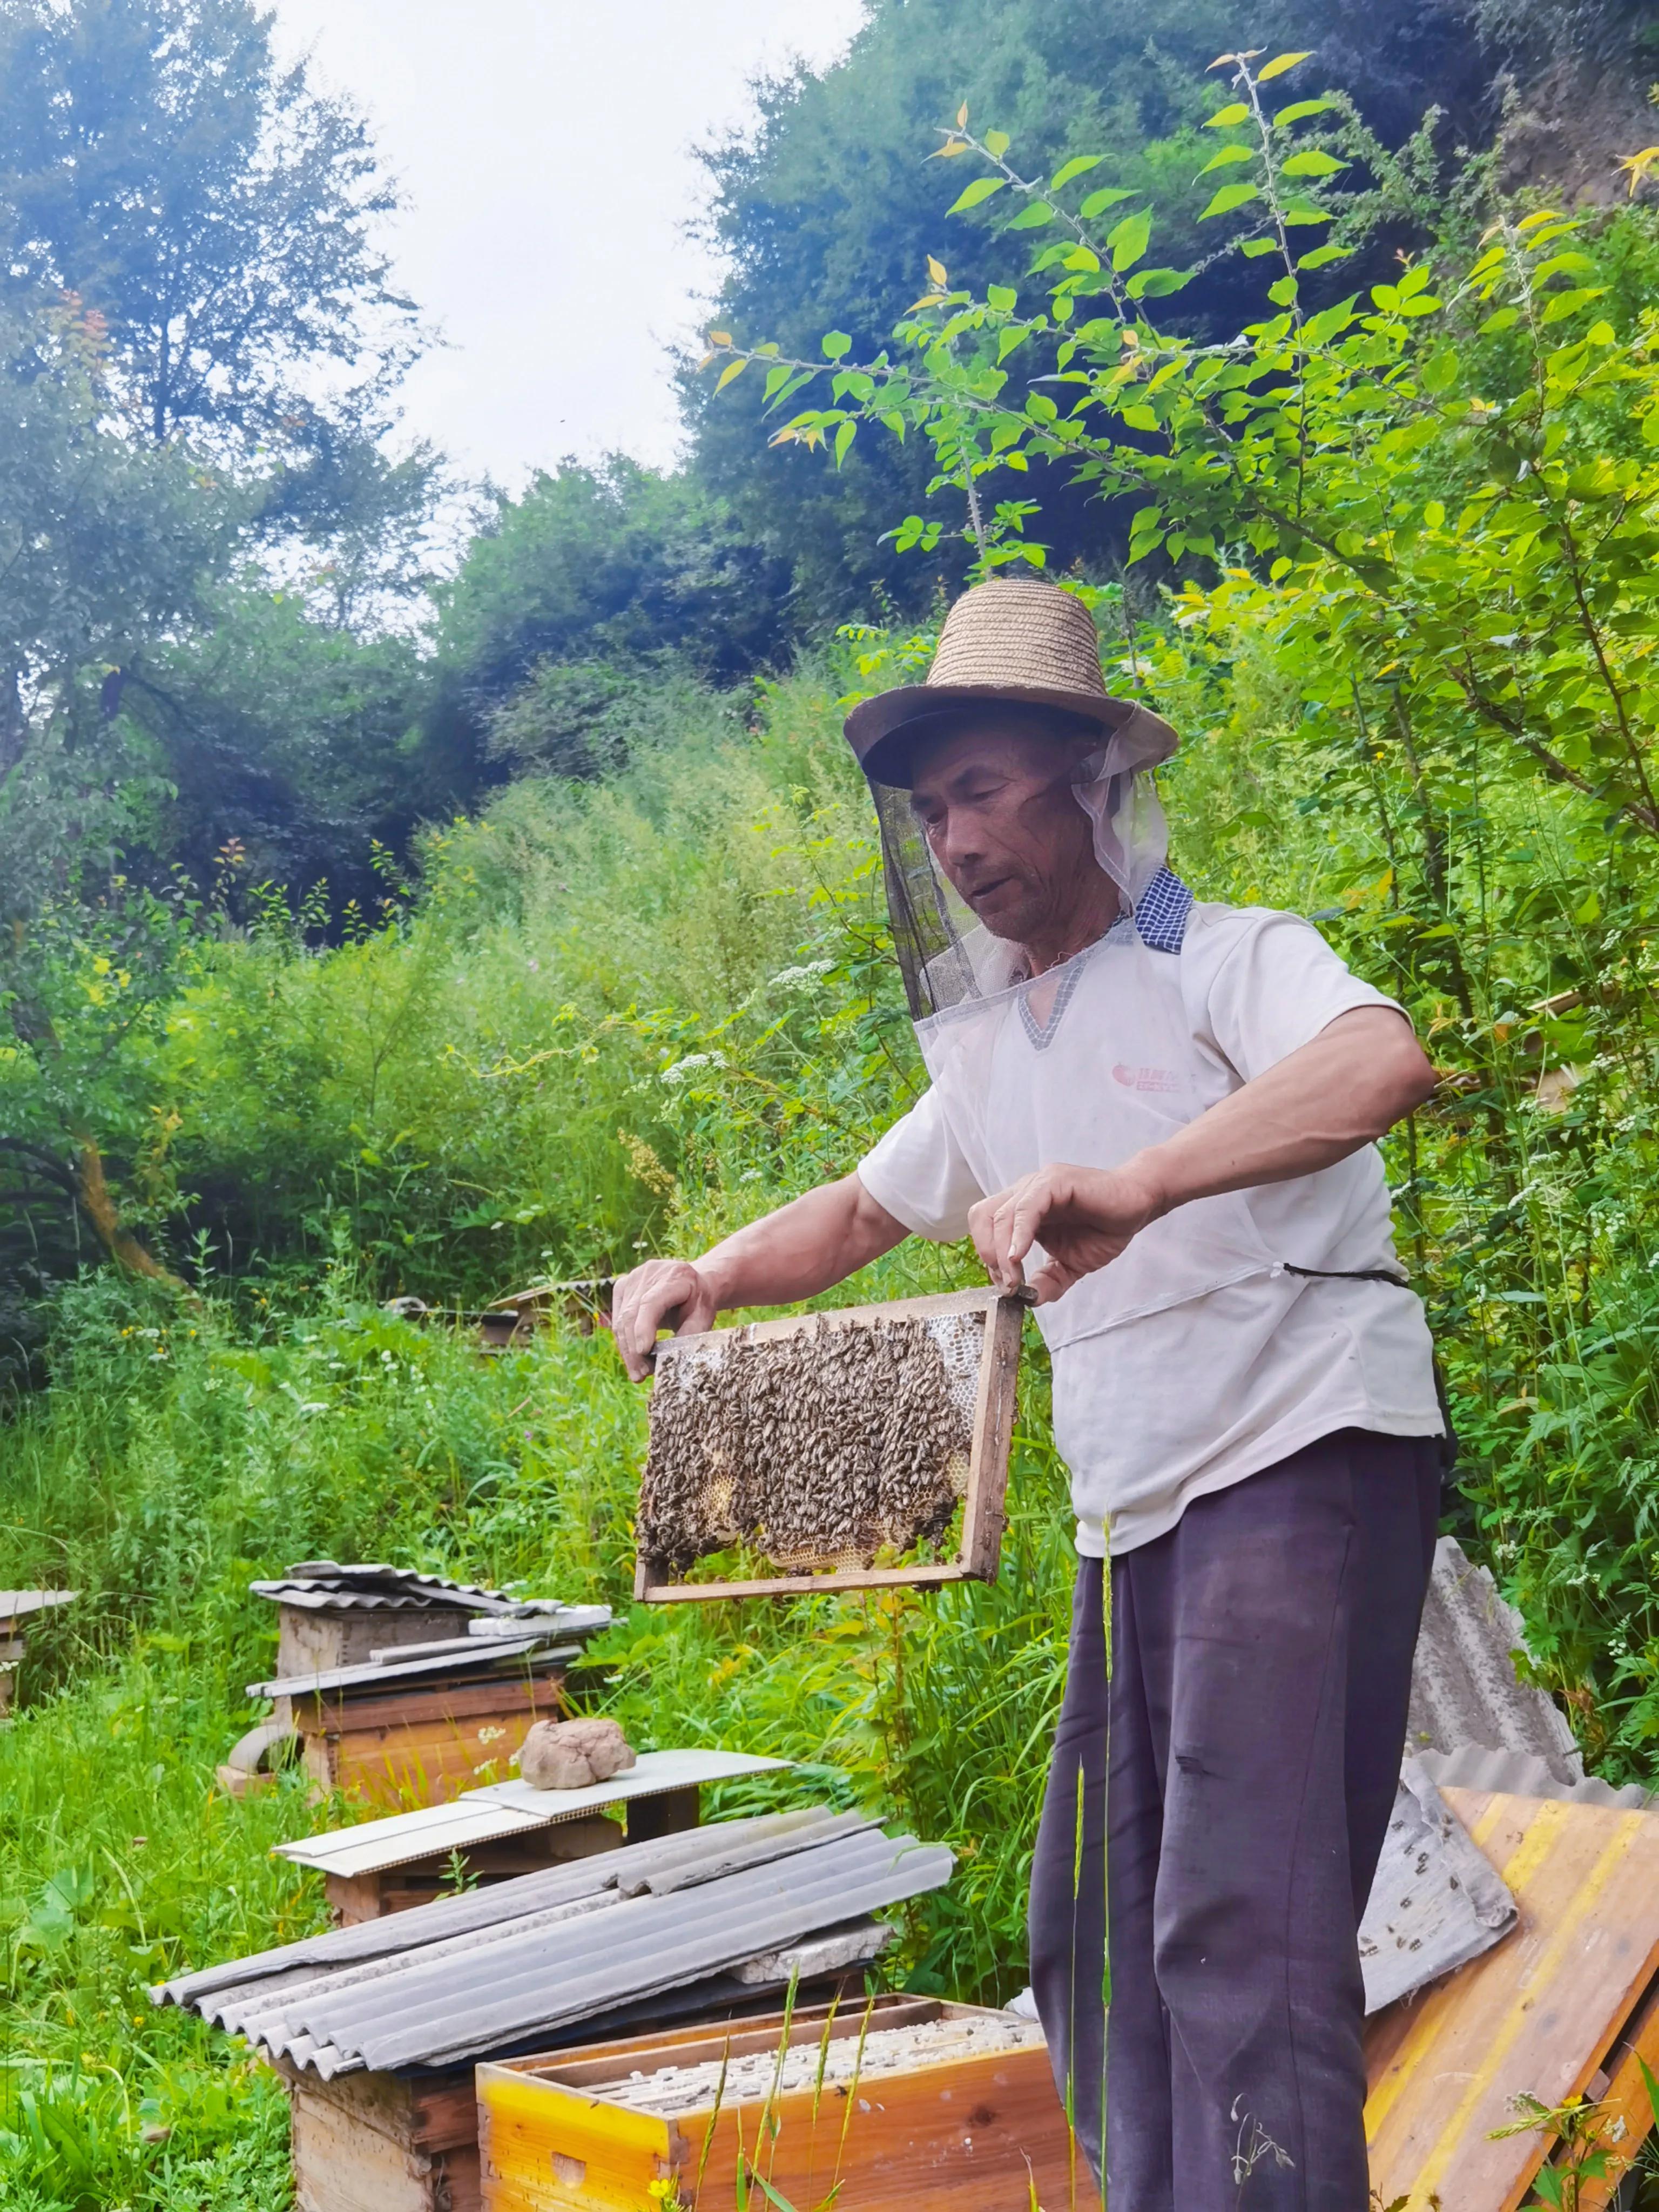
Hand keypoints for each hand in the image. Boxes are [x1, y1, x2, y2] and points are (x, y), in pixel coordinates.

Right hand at [607, 1258, 719, 1380]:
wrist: (691, 1283)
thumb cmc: (699, 1303)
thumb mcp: (703, 1318)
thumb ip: (689, 1335)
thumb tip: (670, 1361)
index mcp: (676, 1276)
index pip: (651, 1303)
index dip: (644, 1327)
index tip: (643, 1352)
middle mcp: (651, 1272)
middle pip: (632, 1314)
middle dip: (634, 1349)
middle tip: (642, 1375)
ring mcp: (633, 1277)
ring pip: (621, 1319)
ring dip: (627, 1350)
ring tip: (640, 1372)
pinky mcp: (622, 1285)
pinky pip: (616, 1318)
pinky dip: (624, 1341)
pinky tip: (634, 1358)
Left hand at [968, 1160, 1164, 1304]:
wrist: (1138, 1206)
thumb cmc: (1104, 1228)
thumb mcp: (1071, 1264)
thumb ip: (1049, 1281)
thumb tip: (1030, 1300)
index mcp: (1022, 1210)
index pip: (985, 1228)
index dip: (988, 1259)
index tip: (1006, 1286)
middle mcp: (1023, 1193)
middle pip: (982, 1218)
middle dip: (987, 1254)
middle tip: (1007, 1283)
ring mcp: (1037, 1184)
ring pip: (999, 1215)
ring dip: (1001, 1251)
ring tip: (1015, 1278)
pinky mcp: (1054, 1181)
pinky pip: (1026, 1208)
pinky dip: (1019, 1234)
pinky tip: (1020, 1256)